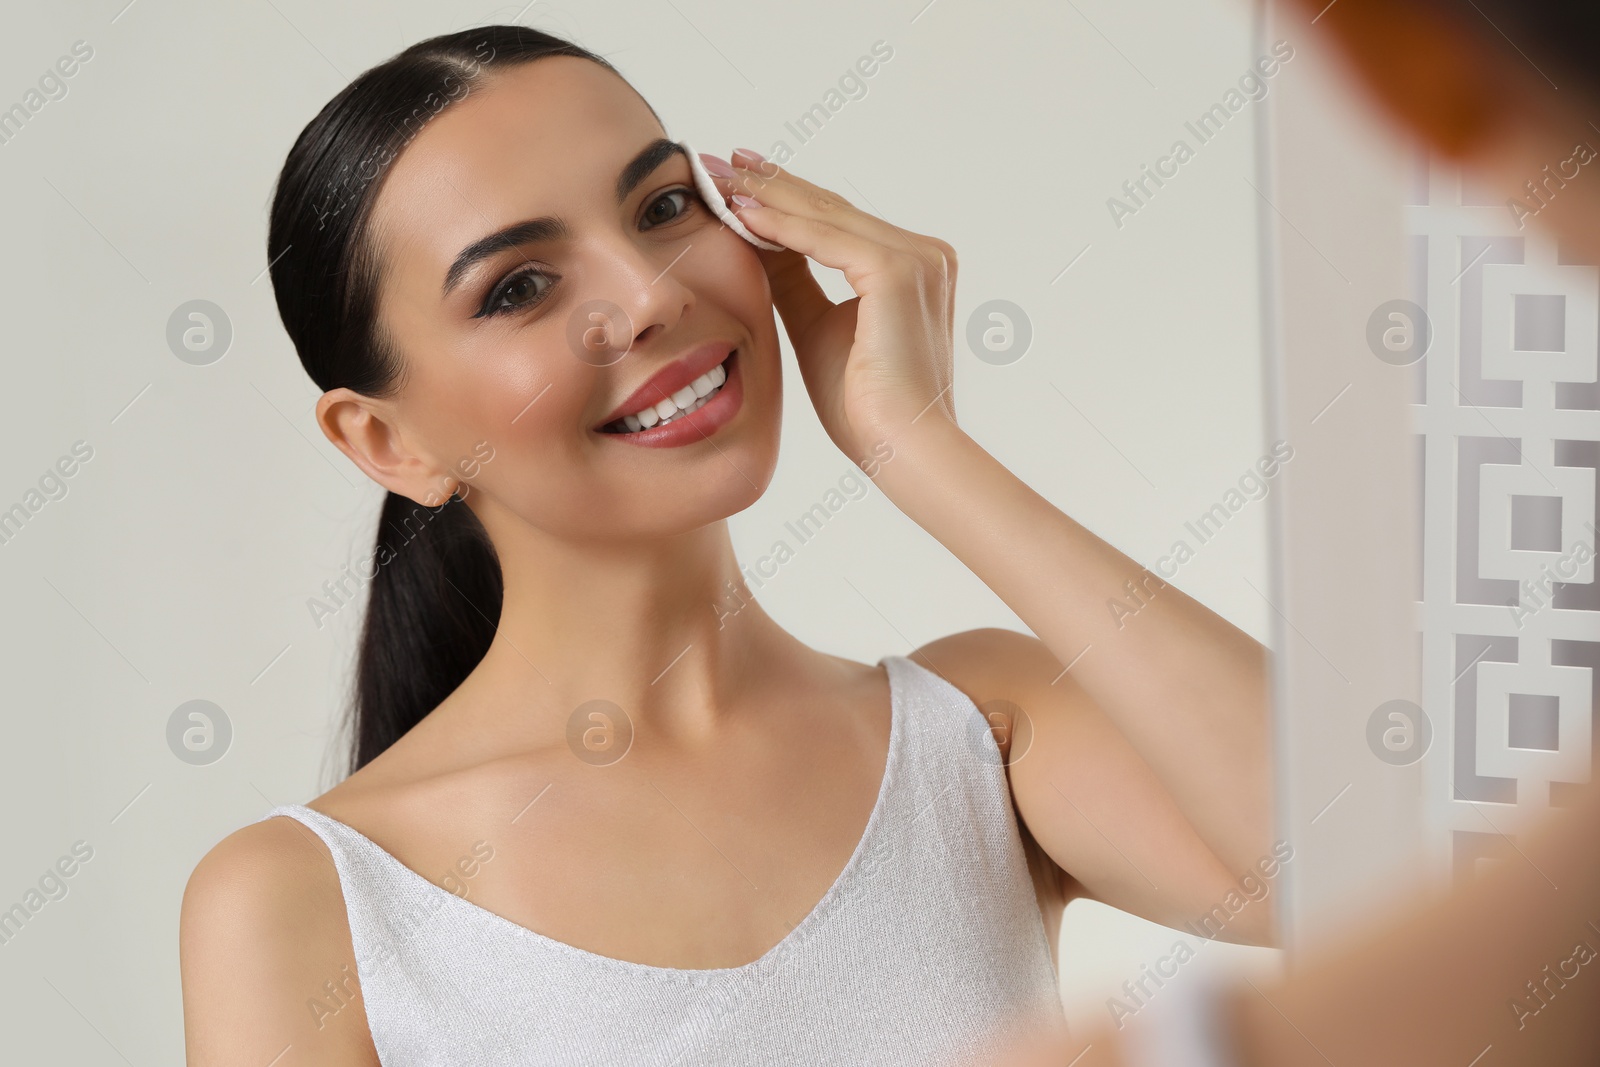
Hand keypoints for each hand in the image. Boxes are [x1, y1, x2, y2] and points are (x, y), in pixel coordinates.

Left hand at [704, 148, 958, 462]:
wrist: (901, 448)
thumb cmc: (865, 409)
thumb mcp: (817, 329)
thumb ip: (794, 281)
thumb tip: (757, 240)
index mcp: (912, 268)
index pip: (835, 222)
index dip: (781, 199)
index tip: (734, 183)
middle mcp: (924, 254)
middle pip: (830, 209)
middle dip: (768, 183)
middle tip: (717, 161)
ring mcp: (917, 259)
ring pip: (825, 216)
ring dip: (766, 195)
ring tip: (717, 178)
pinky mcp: (897, 271)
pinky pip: (826, 238)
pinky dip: (780, 224)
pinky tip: (739, 212)